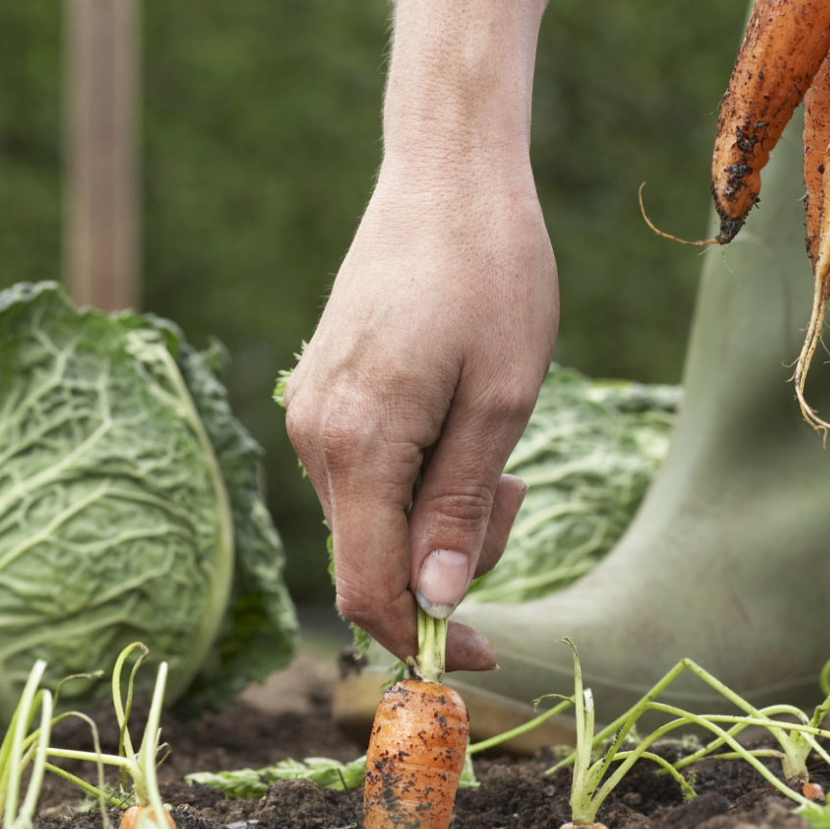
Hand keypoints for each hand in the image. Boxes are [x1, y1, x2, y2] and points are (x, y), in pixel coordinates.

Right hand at [284, 151, 557, 668]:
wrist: (446, 173)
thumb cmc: (490, 276)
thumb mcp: (501, 402)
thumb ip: (459, 508)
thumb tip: (435, 604)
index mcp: (356, 446)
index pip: (368, 590)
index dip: (424, 638)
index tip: (485, 655)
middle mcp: (314, 438)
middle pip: (373, 558)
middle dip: (451, 557)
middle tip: (517, 487)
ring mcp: (312, 413)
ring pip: (372, 517)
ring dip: (440, 511)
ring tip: (498, 442)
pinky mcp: (324, 393)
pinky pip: (366, 474)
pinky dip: (418, 476)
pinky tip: (459, 422)